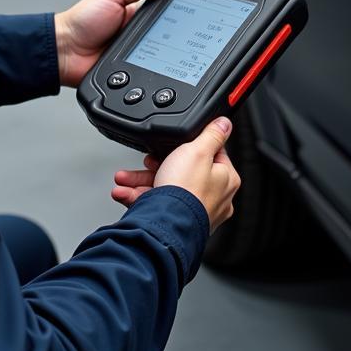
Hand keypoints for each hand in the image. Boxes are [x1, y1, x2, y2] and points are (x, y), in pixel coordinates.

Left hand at [55, 0, 167, 86]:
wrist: (65, 50)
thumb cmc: (81, 20)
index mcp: (132, 12)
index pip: (159, 9)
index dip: (170, 10)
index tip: (183, 9)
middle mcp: (135, 31)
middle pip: (162, 32)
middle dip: (167, 33)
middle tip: (165, 31)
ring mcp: (132, 50)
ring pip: (158, 52)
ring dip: (159, 51)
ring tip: (152, 46)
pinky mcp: (129, 68)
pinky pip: (146, 68)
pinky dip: (148, 66)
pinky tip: (147, 62)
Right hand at [111, 118, 240, 233]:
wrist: (165, 227)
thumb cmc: (185, 192)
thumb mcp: (197, 150)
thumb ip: (212, 134)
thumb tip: (224, 123)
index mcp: (225, 179)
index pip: (210, 154)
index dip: (187, 147)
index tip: (172, 146)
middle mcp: (214, 197)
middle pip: (183, 171)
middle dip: (157, 166)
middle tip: (146, 162)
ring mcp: (196, 211)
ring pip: (167, 188)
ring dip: (142, 182)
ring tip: (125, 179)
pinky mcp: (178, 222)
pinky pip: (158, 204)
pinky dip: (140, 198)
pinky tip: (125, 193)